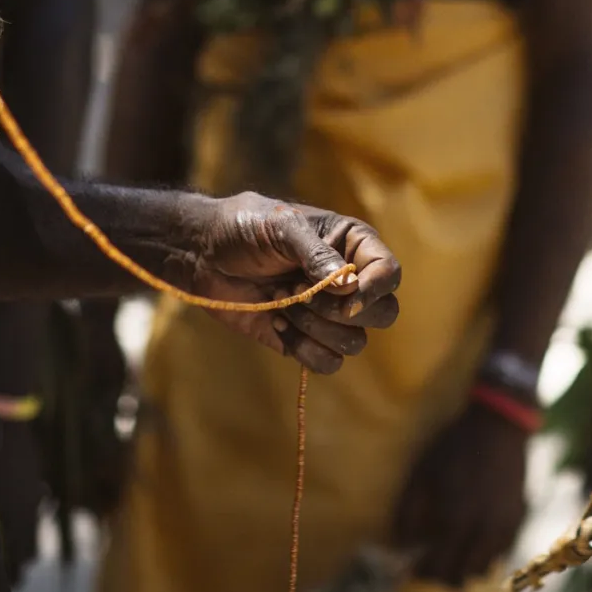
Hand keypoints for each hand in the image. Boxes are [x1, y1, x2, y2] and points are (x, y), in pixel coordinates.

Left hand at [178, 193, 402, 373]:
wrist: (202, 255)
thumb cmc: (244, 227)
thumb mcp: (280, 227)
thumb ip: (316, 254)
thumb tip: (348, 287)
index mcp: (353, 245)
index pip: (389, 273)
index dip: (374, 289)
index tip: (345, 294)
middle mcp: (349, 282)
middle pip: (383, 314)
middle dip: (341, 311)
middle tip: (301, 291)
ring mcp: (329, 314)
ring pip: (354, 343)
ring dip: (315, 327)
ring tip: (281, 301)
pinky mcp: (305, 340)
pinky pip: (327, 363)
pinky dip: (302, 348)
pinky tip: (273, 322)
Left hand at [394, 402, 530, 585]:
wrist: (497, 426)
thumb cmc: (452, 448)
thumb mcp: (421, 475)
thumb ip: (407, 514)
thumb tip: (402, 545)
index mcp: (456, 521)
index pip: (438, 569)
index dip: (421, 573)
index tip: (411, 566)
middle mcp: (484, 531)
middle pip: (461, 578)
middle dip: (442, 575)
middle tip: (429, 560)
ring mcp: (505, 527)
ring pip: (483, 569)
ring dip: (465, 566)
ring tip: (452, 548)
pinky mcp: (518, 519)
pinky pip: (500, 552)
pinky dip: (484, 552)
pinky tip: (472, 533)